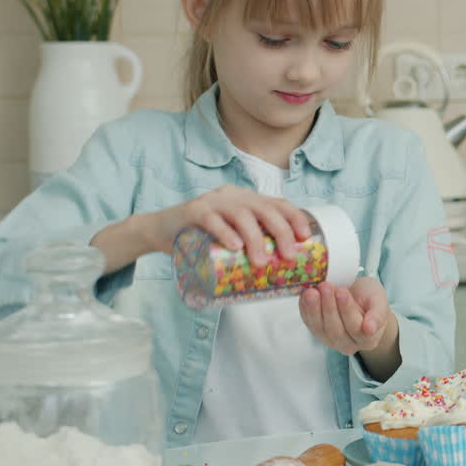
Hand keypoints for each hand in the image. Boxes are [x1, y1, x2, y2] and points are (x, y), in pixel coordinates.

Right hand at [149, 185, 312, 264]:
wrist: (159, 231)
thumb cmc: (202, 238)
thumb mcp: (232, 236)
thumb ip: (251, 244)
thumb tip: (281, 269)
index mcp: (246, 200)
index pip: (277, 203)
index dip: (294, 217)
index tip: (305, 237)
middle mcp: (233, 197)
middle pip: (264, 209)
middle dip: (282, 232)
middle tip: (289, 257)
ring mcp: (212, 202)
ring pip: (241, 214)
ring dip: (256, 238)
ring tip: (262, 262)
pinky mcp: (192, 211)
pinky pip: (211, 219)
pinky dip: (225, 233)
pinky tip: (235, 247)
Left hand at [299, 278, 396, 355]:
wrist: (357, 297)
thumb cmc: (370, 298)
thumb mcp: (379, 300)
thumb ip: (378, 314)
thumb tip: (370, 329)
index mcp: (367, 339)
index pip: (355, 328)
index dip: (347, 310)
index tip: (341, 291)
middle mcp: (348, 345)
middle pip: (336, 330)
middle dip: (329, 307)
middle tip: (325, 286)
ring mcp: (330, 340)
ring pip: (320, 329)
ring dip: (314, 309)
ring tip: (312, 291)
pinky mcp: (316, 332)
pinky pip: (309, 323)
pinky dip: (305, 309)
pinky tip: (304, 296)